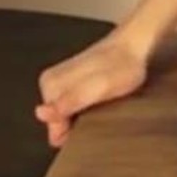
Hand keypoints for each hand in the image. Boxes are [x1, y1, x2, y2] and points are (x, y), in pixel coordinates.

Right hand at [35, 33, 147, 148]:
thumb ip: (71, 101)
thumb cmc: (122, 66)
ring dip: (84, 117)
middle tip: (103, 115)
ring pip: (66, 114)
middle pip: (59, 122)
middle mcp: (49, 83)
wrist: (136, 43)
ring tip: (105, 109)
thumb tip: (40, 113)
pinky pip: (74, 105)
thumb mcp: (99, 87)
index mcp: (50, 85)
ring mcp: (60, 81)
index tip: (97, 127)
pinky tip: (102, 105)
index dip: (75, 133)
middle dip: (78, 125)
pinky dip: (87, 109)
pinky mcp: (72, 81)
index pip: (54, 128)